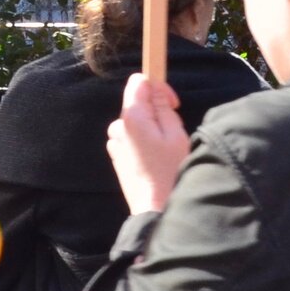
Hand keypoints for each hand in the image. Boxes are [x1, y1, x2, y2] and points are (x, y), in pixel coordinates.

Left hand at [108, 70, 190, 215]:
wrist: (155, 209)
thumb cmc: (169, 172)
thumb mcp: (175, 134)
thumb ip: (163, 107)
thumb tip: (155, 87)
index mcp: (132, 117)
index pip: (138, 82)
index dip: (158, 87)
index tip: (172, 103)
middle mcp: (118, 126)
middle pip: (137, 102)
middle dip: (156, 110)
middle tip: (173, 131)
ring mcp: (115, 142)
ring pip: (135, 121)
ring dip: (151, 127)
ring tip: (166, 148)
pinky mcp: (117, 156)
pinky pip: (131, 137)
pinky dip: (143, 140)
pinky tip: (156, 158)